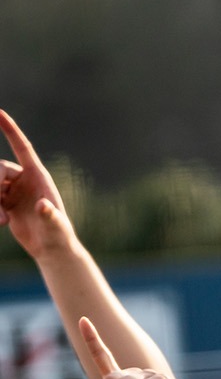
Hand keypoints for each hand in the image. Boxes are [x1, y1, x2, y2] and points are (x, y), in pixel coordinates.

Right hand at [0, 111, 77, 258]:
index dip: (10, 129)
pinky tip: (1, 223)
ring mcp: (13, 190)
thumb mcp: (54, 225)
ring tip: (2, 221)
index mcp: (38, 176)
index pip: (22, 147)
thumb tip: (43, 206)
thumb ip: (49, 215)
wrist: (51, 249)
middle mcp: (24, 179)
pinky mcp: (5, 202)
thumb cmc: (57, 235)